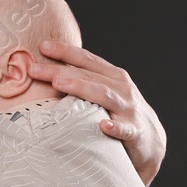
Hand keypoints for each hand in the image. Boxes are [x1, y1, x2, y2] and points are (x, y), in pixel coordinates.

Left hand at [28, 39, 167, 185]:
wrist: (151, 140)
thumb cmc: (120, 113)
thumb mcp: (105, 92)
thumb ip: (84, 82)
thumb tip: (47, 74)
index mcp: (112, 76)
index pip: (86, 59)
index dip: (65, 51)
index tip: (42, 46)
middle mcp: (121, 88)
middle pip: (87, 75)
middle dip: (60, 70)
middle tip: (35, 69)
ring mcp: (129, 109)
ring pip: (103, 95)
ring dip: (81, 88)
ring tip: (59, 84)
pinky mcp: (135, 131)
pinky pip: (125, 129)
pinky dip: (115, 126)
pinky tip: (103, 126)